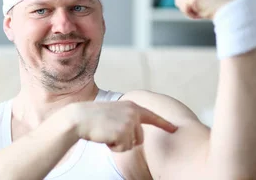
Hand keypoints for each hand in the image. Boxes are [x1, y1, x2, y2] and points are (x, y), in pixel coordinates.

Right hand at [63, 101, 177, 151]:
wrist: (79, 118)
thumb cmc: (93, 118)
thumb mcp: (114, 112)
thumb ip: (127, 118)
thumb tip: (136, 132)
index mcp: (132, 106)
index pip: (152, 116)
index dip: (165, 124)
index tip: (175, 129)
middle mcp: (134, 113)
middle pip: (140, 137)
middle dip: (127, 140)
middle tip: (110, 132)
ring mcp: (130, 122)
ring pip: (132, 144)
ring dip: (120, 144)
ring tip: (106, 133)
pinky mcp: (124, 132)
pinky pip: (123, 148)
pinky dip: (114, 147)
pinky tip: (105, 137)